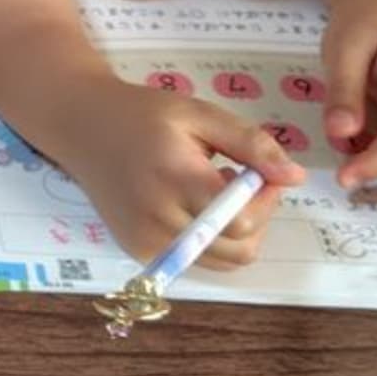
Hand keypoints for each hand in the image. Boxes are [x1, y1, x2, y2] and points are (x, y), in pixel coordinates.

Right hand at [51, 77, 304, 269]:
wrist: (81, 126)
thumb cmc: (144, 114)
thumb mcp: (200, 114)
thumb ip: (251, 144)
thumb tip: (295, 176)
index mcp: (175, 178)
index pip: (242, 220)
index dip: (266, 200)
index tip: (262, 173)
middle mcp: (158, 218)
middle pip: (238, 249)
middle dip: (256, 219)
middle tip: (243, 183)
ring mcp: (145, 240)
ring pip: (220, 261)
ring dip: (234, 233)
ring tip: (214, 194)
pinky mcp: (138, 251)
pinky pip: (194, 260)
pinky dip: (207, 240)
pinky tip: (190, 205)